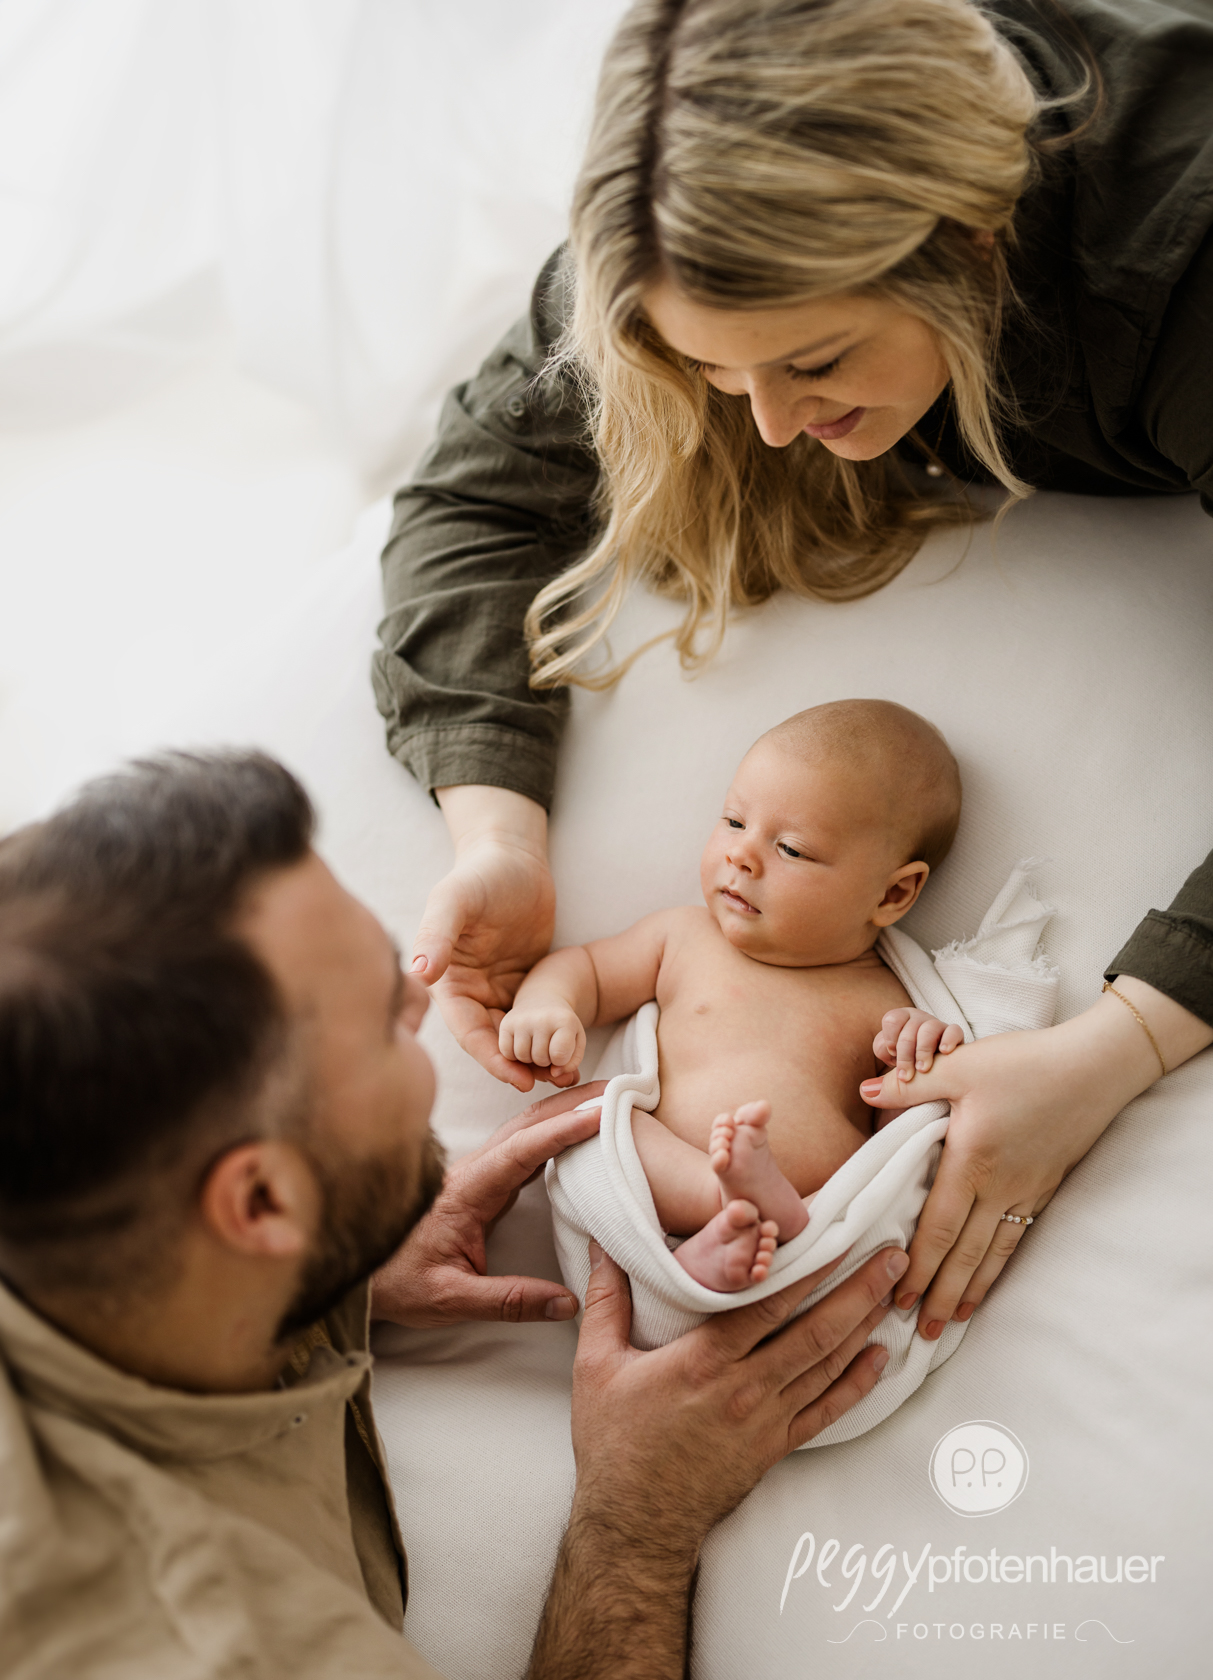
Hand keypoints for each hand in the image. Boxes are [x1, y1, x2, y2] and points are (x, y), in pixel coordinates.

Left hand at [371, 1084, 605, 1325]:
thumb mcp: (450, 1300)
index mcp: (466, 1191)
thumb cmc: (399, 1282)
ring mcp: (476, 1172)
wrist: (362, 1273)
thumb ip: (508, 1301)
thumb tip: (567, 1303)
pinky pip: (522, 1146)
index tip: (600, 1116)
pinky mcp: (481, 1181)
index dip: (561, 1131)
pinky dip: (551, 1131)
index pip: (520, 1151)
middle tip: (617, 1092)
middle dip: (571, 1105)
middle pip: (526, 1125)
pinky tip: (574, 1131)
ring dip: (563, 1112)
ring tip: (605, 1102)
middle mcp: (472, 1172)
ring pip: (524, 1130)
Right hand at [413, 787, 554, 1090]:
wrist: (515, 856)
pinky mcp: (526, 984)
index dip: (491, 1058)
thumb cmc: (481, 873)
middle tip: (551, 1082)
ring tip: (567, 1072)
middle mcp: (472, 993)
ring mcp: (499, 990)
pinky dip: (551, 1035)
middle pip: (494, 1042)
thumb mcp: (456, 899)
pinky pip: (537, 1018)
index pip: (468, 1032)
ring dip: (537, 1055)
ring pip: (517, 1036)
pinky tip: (574, 1048)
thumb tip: (418, 974)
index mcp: (448, 982)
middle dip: (519, 1065)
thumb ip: (437, 933)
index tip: (517, 1077)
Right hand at [499, 1002, 586, 1088]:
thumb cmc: (560, 1025)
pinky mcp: (506, 1023)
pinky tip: (523, 1044)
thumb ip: (571, 1063)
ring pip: (522, 1058)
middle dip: (545, 1059)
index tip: (562, 1051)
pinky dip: (514, 1055)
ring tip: (536, 1044)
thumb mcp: (576, 1041)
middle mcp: (541, 1017)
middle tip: (548, 1045)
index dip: (561, 1060)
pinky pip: (507, 1054)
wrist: (543, 1001)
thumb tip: (554, 1074)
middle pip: (540, 1059)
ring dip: (529, 1058)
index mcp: (564, 1020)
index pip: (560, 1055)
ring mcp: (521, 1020)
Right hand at [527, 1243, 902, 1677]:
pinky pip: (827, 1411)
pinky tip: (879, 1356)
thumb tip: (602, 1246)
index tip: (838, 1237)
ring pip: (828, 1365)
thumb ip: (605, 1301)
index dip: (808, 1270)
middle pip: (815, 1331)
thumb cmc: (614, 1443)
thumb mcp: (596, 1365)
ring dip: (865, 1325)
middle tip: (894, 1256)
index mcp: (703, 1361)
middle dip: (859, 1289)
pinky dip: (858, 1382)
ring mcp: (766, 1420)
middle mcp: (744, 1388)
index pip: (768, 1305)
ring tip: (895, 1290)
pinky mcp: (776, 1447)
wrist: (636, 1523)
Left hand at [859, 979, 1211, 1338]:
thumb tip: (864, 1089)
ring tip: (952, 1321)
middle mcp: (1000, 1186)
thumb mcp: (960, 1064)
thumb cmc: (1024, 1062)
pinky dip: (999, 1266)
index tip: (899, 1298)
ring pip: (994, 1253)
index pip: (939, 1227)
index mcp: (972, 1161)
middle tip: (921, 1330)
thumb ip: (910, 1084)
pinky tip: (989, 1279)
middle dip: (941, 1294)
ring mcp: (1027, 1190)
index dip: (918, 1267)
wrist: (1093, 1067)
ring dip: (971, 1290)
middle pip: (965, 1253)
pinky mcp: (1046, 1186)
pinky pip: (1017, 1236)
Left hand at [874, 1007, 964, 1079]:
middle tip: (905, 1077)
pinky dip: (948, 1040)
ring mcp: (937, 1027)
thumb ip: (881, 1076)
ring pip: (929, 1028)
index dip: (890, 1040)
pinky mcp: (954, 1036)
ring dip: (923, 1051)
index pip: (891, 1019)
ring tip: (923, 1070)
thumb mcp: (892, 1072)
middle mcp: (918, 1021)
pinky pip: (954, 1030)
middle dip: (905, 1055)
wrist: (937, 1080)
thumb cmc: (910, 1073)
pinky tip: (945, 1052)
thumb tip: (866, 1090)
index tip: (892, 1058)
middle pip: (908, 1028)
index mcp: (900, 1023)